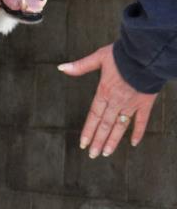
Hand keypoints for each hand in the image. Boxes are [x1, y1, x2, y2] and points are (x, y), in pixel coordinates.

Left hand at [58, 44, 158, 158]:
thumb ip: (81, 66)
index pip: (93, 116)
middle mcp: (117, 101)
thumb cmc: (122, 54)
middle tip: (93, 155)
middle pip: (105, 125)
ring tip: (106, 153)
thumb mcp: (99, 57)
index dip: (88, 131)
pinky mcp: (146, 103)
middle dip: (98, 141)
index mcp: (104, 92)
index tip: (83, 144)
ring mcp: (132, 104)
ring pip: (120, 126)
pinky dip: (138, 132)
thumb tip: (61, 68)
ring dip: (113, 140)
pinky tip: (133, 143)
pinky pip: (142, 121)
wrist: (147, 53)